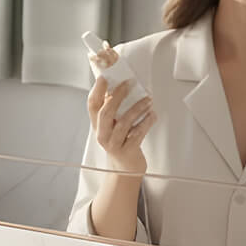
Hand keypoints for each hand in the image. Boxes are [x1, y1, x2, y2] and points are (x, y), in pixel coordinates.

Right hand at [86, 57, 153, 173]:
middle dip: (118, 96)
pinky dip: (146, 122)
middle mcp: (102, 134)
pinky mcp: (127, 151)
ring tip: (148, 100)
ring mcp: (113, 143)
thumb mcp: (111, 126)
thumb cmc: (120, 142)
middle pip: (106, 112)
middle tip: (130, 83)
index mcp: (97, 125)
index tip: (105, 77)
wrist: (125, 169)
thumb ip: (113, 109)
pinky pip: (138, 134)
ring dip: (137, 108)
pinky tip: (153, 115)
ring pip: (123, 123)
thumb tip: (119, 87)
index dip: (97, 90)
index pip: (92, 105)